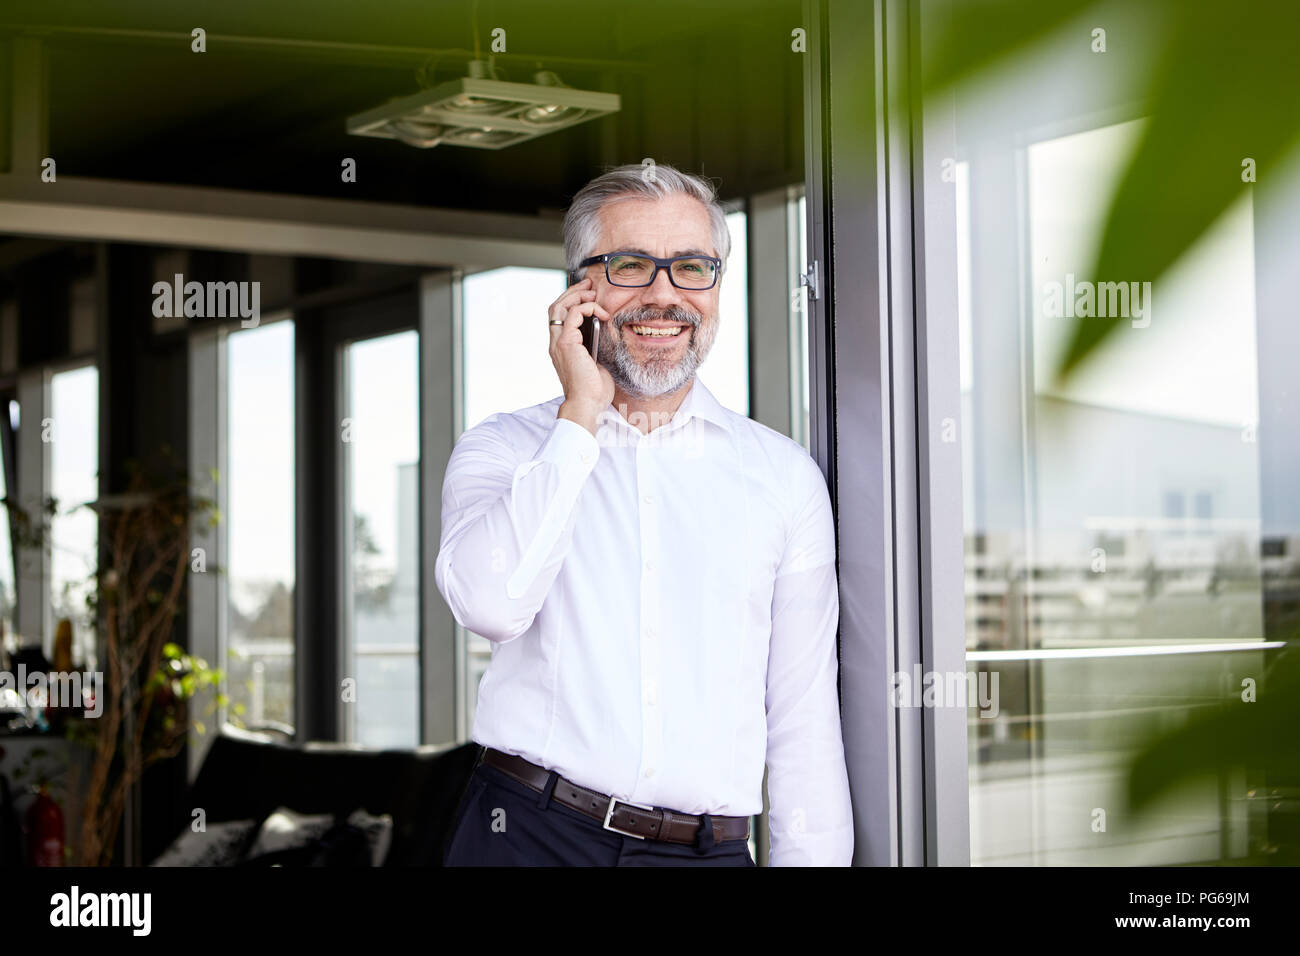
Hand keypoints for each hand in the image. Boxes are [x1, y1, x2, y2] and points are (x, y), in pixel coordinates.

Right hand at [548, 277, 614, 434]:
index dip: (571, 300)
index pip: (559, 316)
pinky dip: (588, 308)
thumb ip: (594, 348)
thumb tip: (604, 334)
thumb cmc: (594, 391)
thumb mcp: (596, 363)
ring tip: (594, 292)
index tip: (589, 294)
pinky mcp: (567, 343)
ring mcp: (558, 342)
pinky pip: (574, 314)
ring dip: (578, 295)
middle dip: (572, 291)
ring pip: (561, 306)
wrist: (587, 405)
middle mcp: (555, 343)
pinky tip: (602, 313)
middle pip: (556, 306)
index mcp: (560, 347)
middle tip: (589, 284)